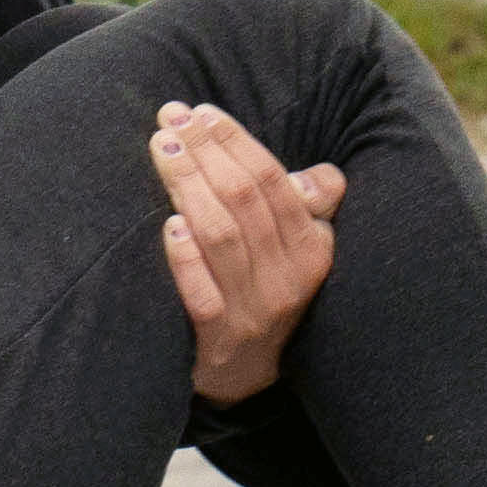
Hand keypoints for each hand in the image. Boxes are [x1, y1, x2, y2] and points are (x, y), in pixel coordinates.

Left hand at [150, 101, 345, 400]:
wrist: (244, 376)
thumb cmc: (265, 289)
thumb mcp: (298, 252)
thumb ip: (308, 209)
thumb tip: (324, 175)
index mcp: (312, 250)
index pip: (274, 182)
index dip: (236, 141)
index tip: (200, 110)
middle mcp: (289, 280)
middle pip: (244, 201)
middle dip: (206, 151)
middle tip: (170, 118)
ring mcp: (255, 312)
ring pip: (221, 237)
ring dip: (189, 186)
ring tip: (162, 149)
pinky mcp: (219, 340)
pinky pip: (203, 295)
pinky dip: (186, 258)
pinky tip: (168, 225)